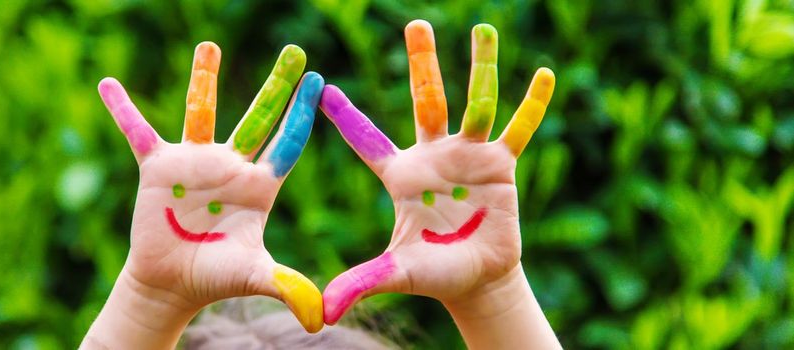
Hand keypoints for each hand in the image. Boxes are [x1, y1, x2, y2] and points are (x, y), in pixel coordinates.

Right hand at [98, 43, 323, 332]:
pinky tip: (108, 84)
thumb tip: (319, 319)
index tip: (318, 80)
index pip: (286, 142)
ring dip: (204, 79)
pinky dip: (122, 110)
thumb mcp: (252, 277)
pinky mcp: (158, 168)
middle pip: (258, 117)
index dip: (301, 113)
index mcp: (259, 186)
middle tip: (295, 51)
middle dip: (277, 85)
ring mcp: (195, 163)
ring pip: (201, 112)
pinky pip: (138, 132)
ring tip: (211, 46)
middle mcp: (231, 166)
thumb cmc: (215, 278)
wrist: (172, 282)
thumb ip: (285, 287)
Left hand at [320, 20, 554, 324]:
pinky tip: (545, 76)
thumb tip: (323, 311)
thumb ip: (362, 282)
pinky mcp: (502, 166)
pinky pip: (519, 130)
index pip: (367, 139)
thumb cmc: (431, 273)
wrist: (475, 278)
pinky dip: (532, 106)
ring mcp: (469, 157)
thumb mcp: (395, 273)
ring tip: (484, 29)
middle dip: (422, 64)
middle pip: (428, 101)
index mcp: (401, 175)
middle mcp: (434, 156)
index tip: (322, 85)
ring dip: (482, 68)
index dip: (346, 116)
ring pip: (476, 103)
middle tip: (415, 24)